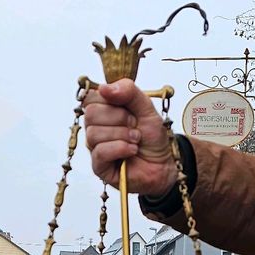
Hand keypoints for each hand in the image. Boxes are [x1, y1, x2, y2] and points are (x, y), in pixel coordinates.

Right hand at [83, 79, 177, 196]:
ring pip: (94, 133)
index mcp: (104, 111)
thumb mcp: (146, 108)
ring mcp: (95, 147)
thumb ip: (129, 91)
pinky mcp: (98, 166)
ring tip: (136, 140)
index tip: (128, 108)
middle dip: (118, 118)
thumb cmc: (152, 138)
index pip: (91, 97)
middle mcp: (96, 128)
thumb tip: (104, 87)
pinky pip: (100, 152)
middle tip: (134, 126)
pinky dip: (120, 149)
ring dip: (122, 135)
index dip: (110, 100)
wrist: (163, 164)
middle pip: (90, 113)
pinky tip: (132, 151)